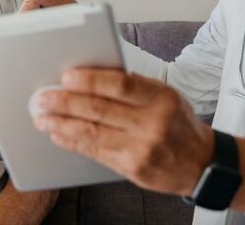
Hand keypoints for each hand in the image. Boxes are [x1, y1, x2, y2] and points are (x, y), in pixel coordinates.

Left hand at [32, 68, 213, 195]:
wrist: (202, 164)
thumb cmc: (179, 124)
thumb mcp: (167, 96)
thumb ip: (135, 87)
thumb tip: (93, 75)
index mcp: (162, 99)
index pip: (122, 85)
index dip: (91, 80)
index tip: (66, 76)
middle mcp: (152, 124)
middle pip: (100, 110)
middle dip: (65, 102)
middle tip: (42, 97)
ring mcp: (142, 149)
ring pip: (92, 133)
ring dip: (61, 123)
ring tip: (42, 116)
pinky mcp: (132, 169)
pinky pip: (95, 153)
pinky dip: (73, 142)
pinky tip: (58, 134)